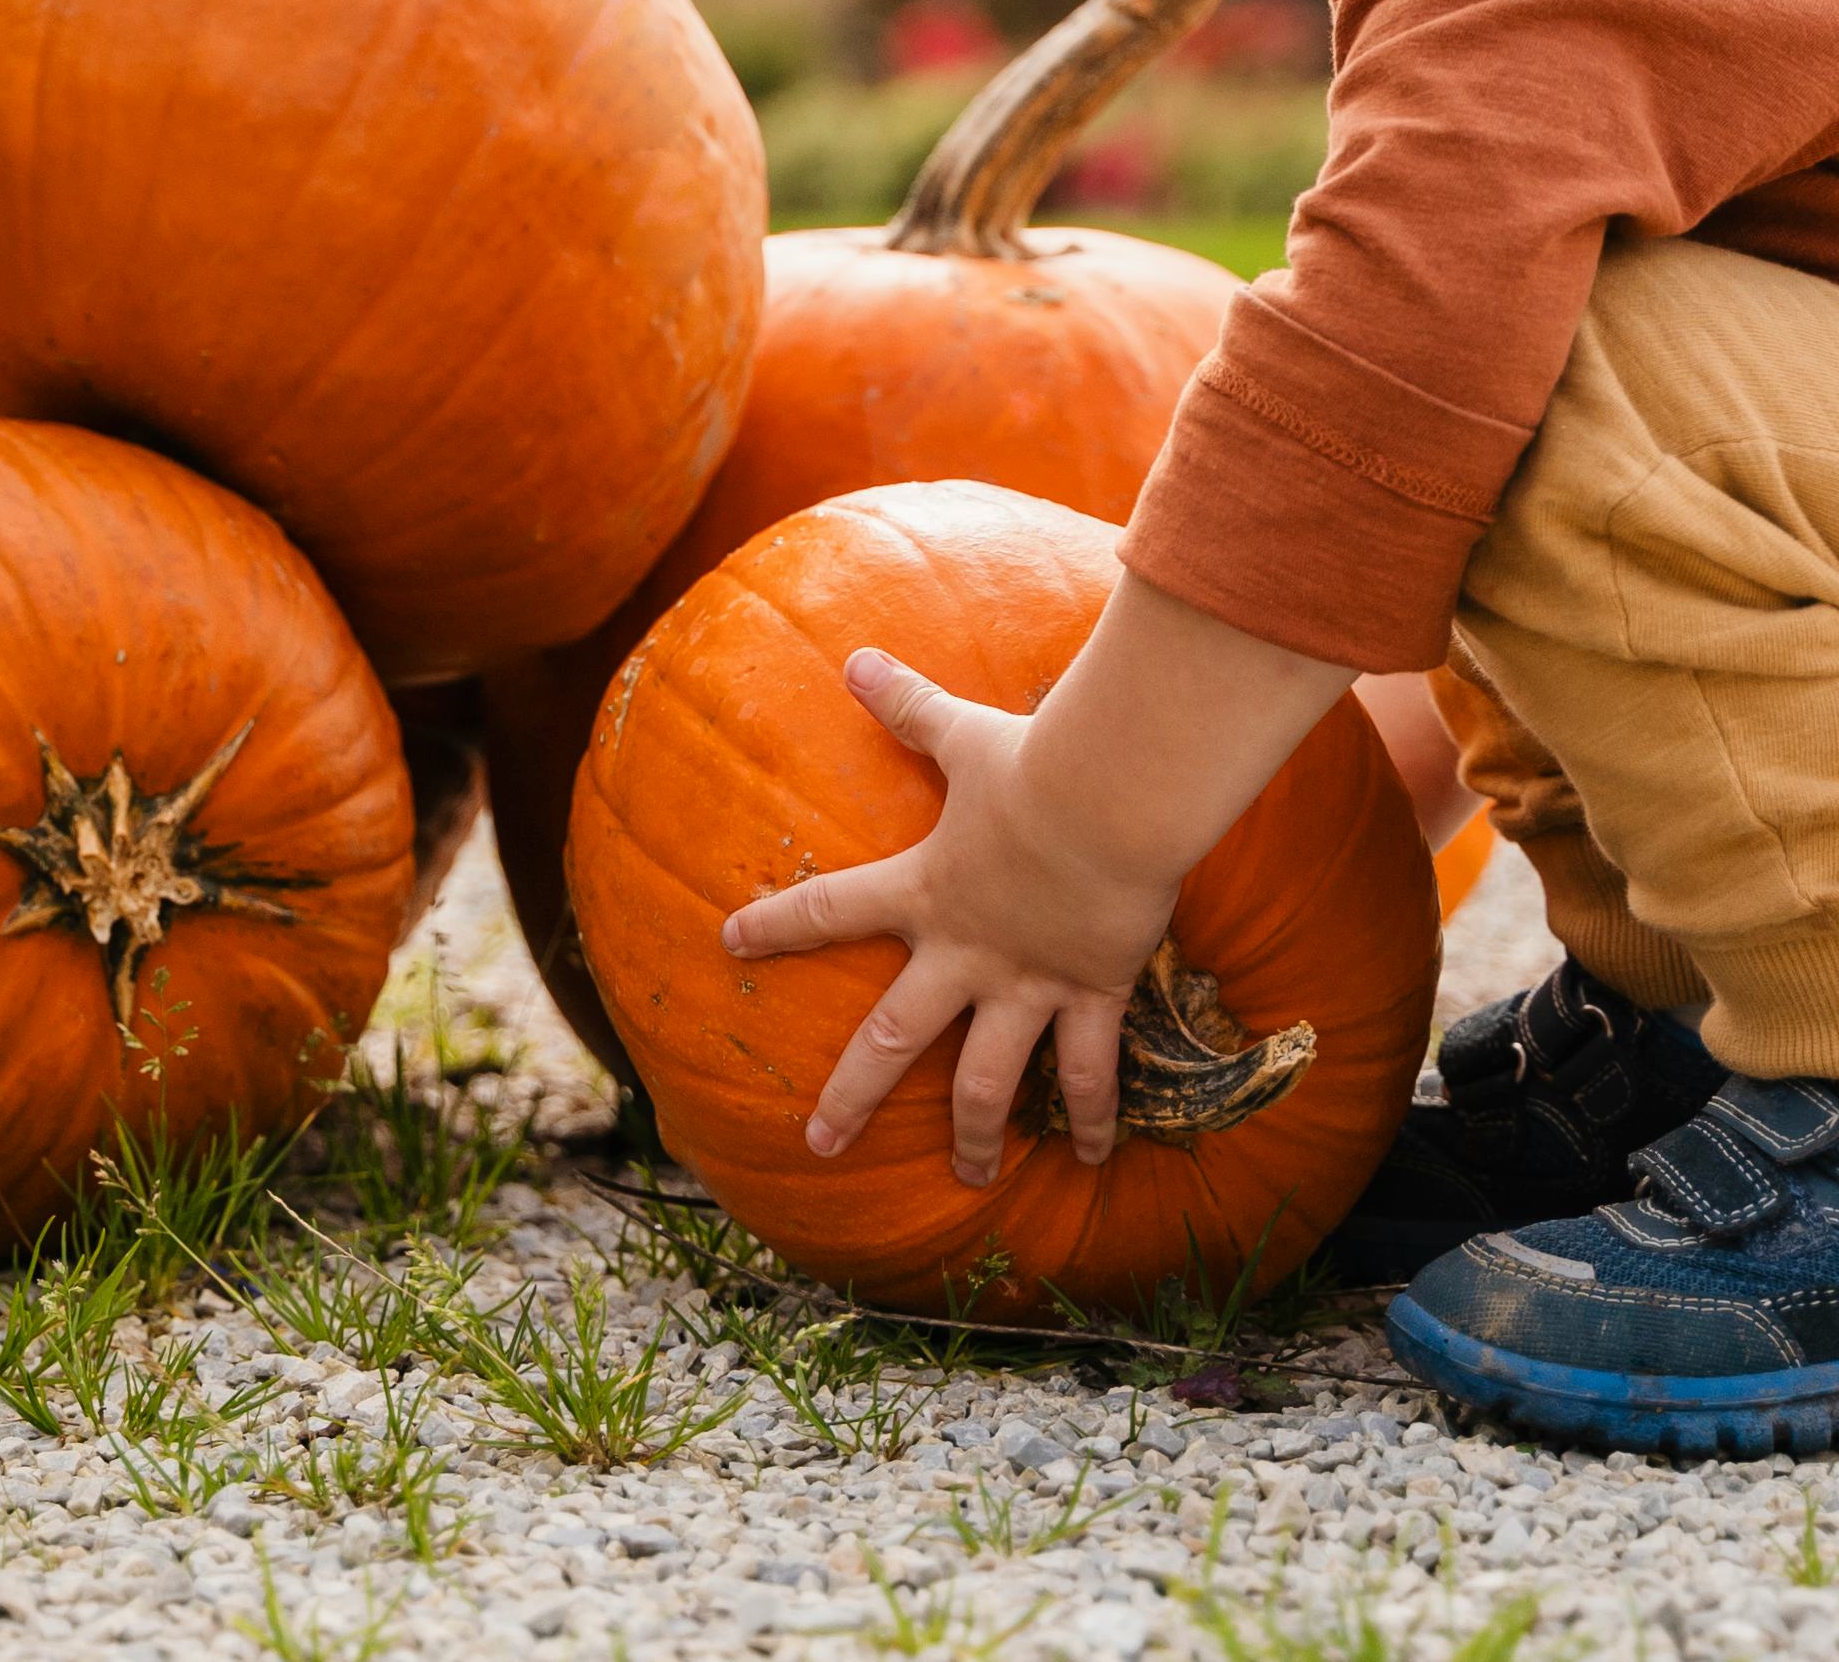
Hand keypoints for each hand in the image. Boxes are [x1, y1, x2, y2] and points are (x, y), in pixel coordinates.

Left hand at [713, 574, 1364, 1187]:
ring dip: (977, 1135)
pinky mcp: (1088, 995)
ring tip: (971, 1181)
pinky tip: (1091, 1163)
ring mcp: (1026, 983)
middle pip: (894, 1037)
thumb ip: (910, 704)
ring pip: (989, 1082)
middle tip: (819, 1143)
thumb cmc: (1034, 764)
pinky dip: (1092, 1119)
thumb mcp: (963, 732)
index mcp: (926, 891)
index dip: (779, 924)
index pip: (831, 906)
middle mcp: (966, 952)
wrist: (1108, 802)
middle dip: (854, 1093)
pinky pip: (1088, 1073)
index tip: (729, 940)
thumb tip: (856, 657)